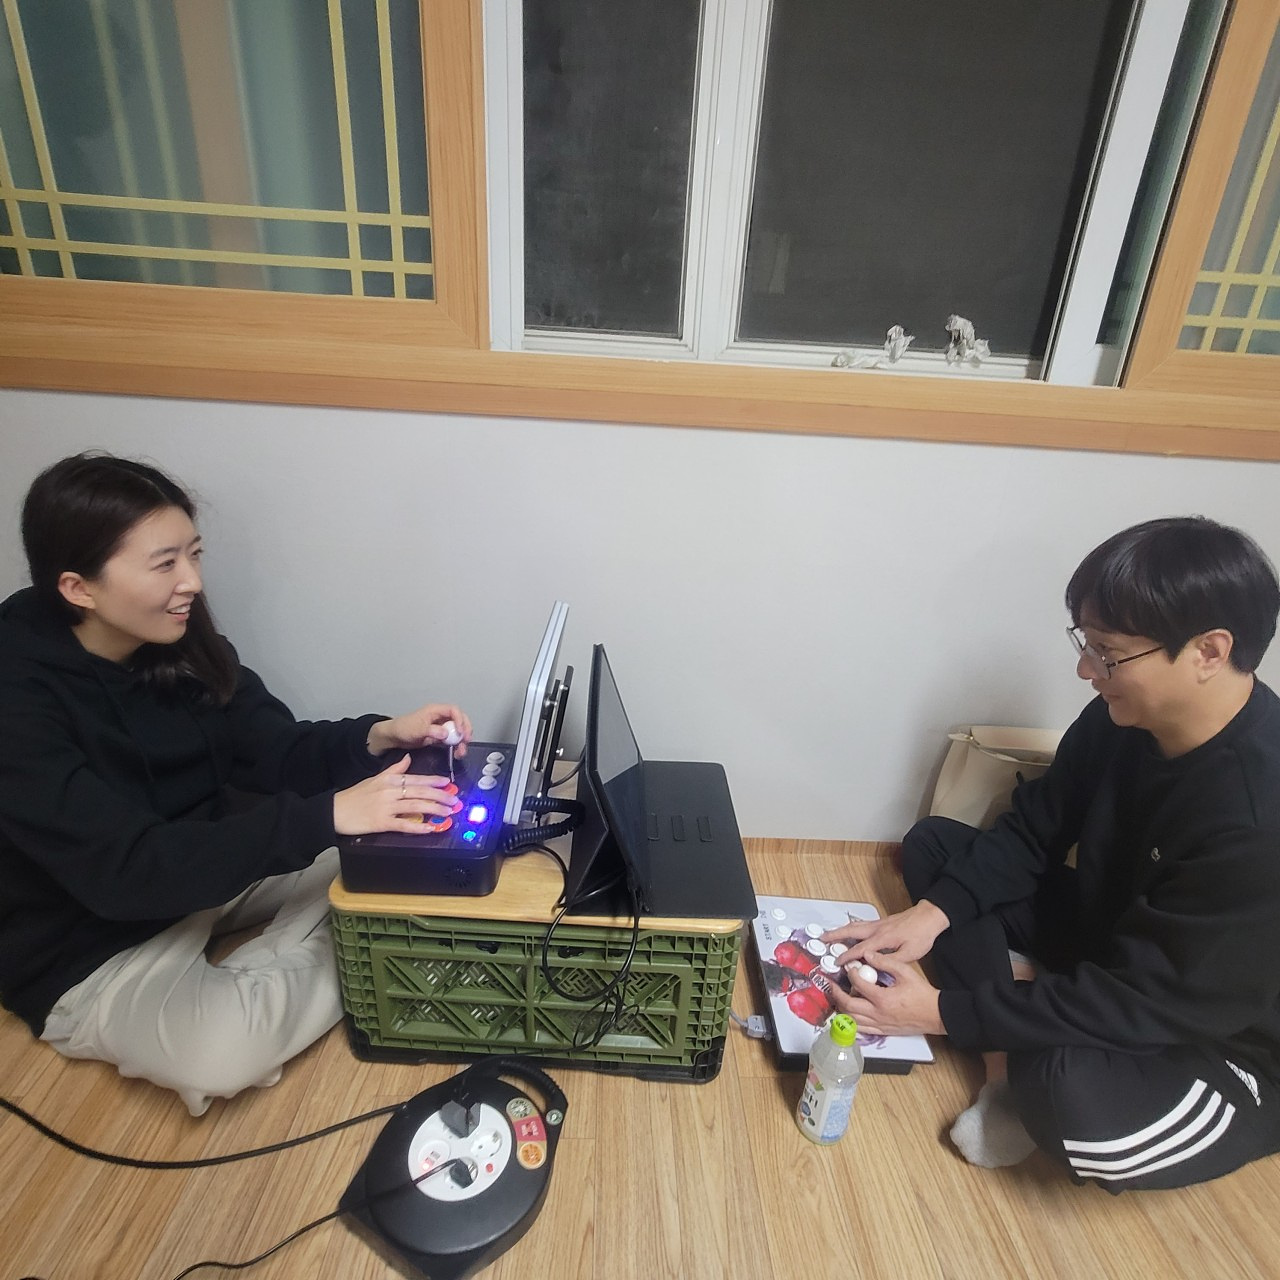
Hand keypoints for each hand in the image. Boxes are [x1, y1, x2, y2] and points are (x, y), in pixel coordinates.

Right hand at [334, 753, 456, 835]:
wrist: (335, 811)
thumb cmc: (354, 796)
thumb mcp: (375, 778)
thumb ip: (394, 769)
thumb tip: (407, 758)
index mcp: (389, 779)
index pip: (416, 778)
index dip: (434, 781)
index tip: (448, 783)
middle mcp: (390, 791)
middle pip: (420, 791)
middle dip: (440, 796)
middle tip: (454, 800)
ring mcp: (386, 807)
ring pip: (416, 806)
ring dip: (435, 809)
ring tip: (448, 812)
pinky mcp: (381, 822)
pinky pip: (404, 824)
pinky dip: (418, 826)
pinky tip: (430, 828)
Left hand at [367, 704, 472, 757]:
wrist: (395, 737)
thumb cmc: (403, 727)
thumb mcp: (417, 729)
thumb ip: (432, 730)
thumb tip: (446, 734)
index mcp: (435, 710)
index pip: (454, 710)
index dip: (460, 720)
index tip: (461, 732)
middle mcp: (440, 717)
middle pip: (459, 720)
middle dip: (465, 730)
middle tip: (466, 740)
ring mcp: (441, 727)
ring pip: (457, 731)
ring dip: (461, 741)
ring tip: (461, 751)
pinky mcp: (439, 736)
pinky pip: (452, 740)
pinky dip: (456, 746)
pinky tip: (456, 753)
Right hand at [820, 899, 948, 966]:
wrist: (929, 917)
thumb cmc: (921, 935)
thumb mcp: (910, 954)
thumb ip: (891, 961)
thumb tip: (875, 967)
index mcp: (883, 938)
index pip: (860, 948)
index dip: (847, 956)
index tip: (837, 962)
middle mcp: (877, 929)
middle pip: (850, 931)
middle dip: (835, 935)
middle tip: (821, 939)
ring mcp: (878, 923)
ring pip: (854, 925)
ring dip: (840, 929)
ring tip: (829, 934)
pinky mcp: (881, 921)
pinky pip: (861, 924)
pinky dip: (850, 927)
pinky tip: (849, 930)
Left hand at [827, 955, 945, 1037]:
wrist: (935, 1014)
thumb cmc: (922, 994)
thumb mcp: (905, 972)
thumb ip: (885, 962)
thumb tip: (867, 954)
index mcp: (882, 998)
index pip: (858, 985)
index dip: (850, 974)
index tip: (849, 968)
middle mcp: (878, 1014)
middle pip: (849, 1006)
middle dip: (837, 994)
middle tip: (832, 985)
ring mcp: (880, 1024)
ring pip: (852, 1020)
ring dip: (842, 1008)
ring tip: (838, 998)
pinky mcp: (883, 1031)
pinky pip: (862, 1029)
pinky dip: (852, 1021)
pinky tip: (850, 1014)